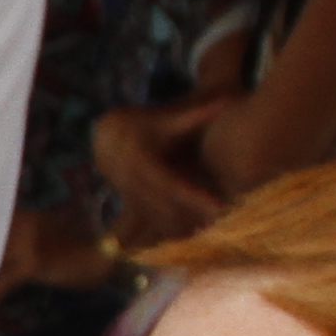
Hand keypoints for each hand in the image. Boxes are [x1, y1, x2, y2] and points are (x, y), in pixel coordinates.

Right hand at [91, 97, 228, 245]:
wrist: (108, 135)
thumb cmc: (146, 126)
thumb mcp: (168, 121)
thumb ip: (195, 116)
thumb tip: (227, 102)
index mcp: (139, 158)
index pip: (170, 184)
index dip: (194, 198)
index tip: (218, 207)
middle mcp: (128, 178)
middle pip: (161, 205)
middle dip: (189, 216)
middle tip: (219, 223)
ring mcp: (125, 192)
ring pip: (153, 216)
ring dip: (178, 226)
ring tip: (207, 231)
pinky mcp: (126, 201)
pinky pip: (146, 220)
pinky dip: (167, 228)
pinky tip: (190, 234)